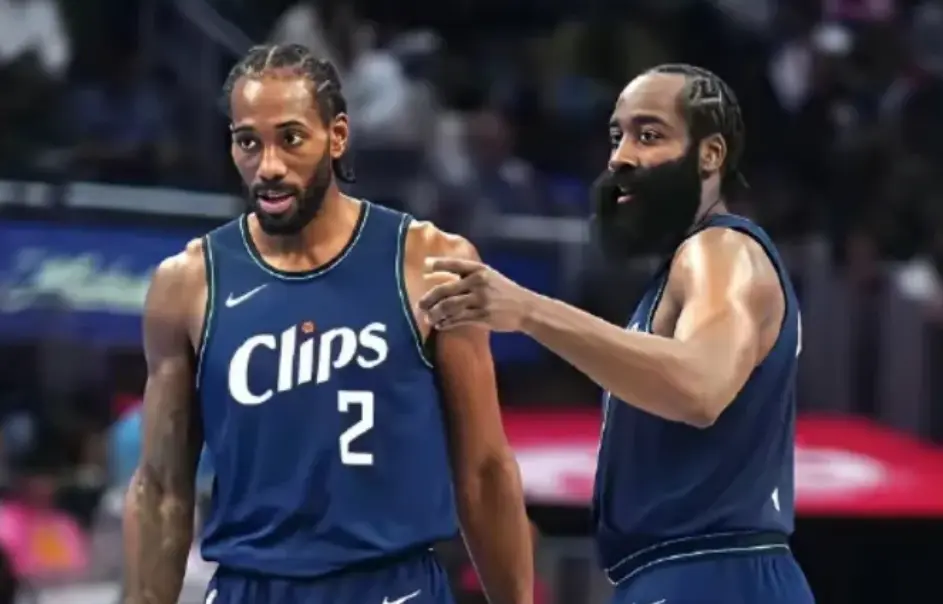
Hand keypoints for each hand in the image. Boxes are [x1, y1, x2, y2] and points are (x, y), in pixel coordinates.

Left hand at [419, 257, 534, 331]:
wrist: (525, 308)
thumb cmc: (504, 291)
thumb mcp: (490, 276)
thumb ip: (469, 276)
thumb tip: (441, 280)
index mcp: (479, 270)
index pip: (454, 264)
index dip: (438, 264)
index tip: (425, 266)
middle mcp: (478, 283)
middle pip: (445, 290)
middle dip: (429, 298)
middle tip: (420, 305)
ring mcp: (480, 300)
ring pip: (449, 307)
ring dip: (435, 314)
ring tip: (429, 318)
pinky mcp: (482, 316)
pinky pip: (458, 320)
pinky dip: (446, 323)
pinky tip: (441, 325)